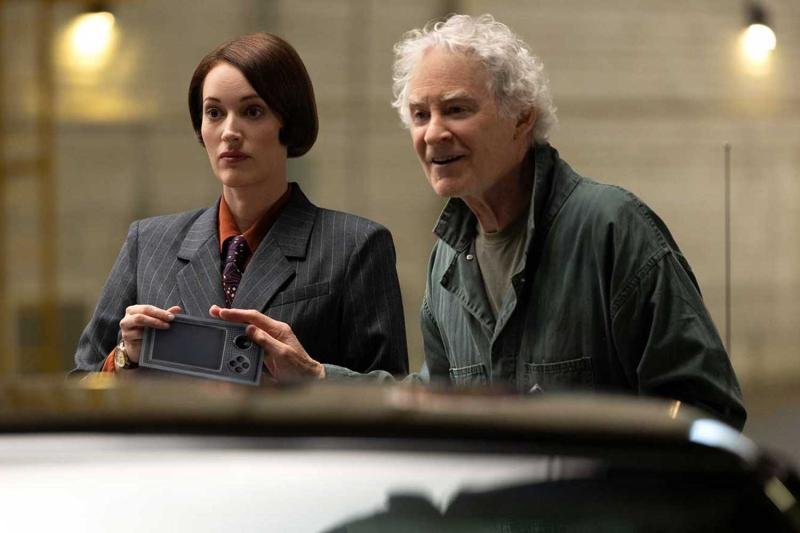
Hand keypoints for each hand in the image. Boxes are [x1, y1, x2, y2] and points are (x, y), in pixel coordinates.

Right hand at [119, 305, 181, 362]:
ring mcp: (125, 328)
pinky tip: (156, 337)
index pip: (147, 308)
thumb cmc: (146, 330)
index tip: (172, 317)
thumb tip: (178, 309)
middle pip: (141, 315)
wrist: (136, 346)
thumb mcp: (155, 321)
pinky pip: (137, 335)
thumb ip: (165, 314)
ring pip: (138, 323)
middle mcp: (127, 317)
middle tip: (169, 323)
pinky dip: (148, 335)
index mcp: (134, 310)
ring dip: (153, 325)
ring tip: (165, 328)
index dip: (160, 312)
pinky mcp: (126, 337)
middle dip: (157, 318)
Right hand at [209, 305, 324, 381]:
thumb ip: (265, 341)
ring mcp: (269, 341)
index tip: (222, 313)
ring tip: (219, 322)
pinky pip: (250, 342)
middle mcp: (273, 332)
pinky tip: (230, 337)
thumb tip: (249, 330)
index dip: (236, 314)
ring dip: (233, 327)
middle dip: (231, 317)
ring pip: (248, 331)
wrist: (308, 379)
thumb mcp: (282, 354)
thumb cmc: (298, 367)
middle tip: (214, 313)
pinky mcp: (266, 350)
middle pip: (249, 321)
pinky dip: (239, 339)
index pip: (254, 317)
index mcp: (278, 329)